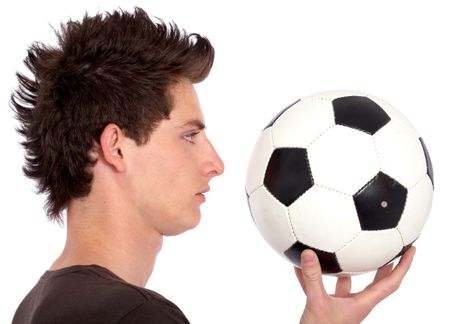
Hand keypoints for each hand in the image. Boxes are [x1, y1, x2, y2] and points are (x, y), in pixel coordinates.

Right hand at [295, 247, 415, 323]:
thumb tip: (308, 254)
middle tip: (386, 248)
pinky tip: (300, 266)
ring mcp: (341, 306)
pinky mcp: (325, 307)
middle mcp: (355, 303)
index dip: (403, 266)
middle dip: (383, 265)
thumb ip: (313, 279)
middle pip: (375, 282)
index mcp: (362, 303)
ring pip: (348, 283)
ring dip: (346, 268)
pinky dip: (314, 276)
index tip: (410, 250)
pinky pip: (322, 287)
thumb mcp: (316, 303)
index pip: (390, 283)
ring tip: (345, 250)